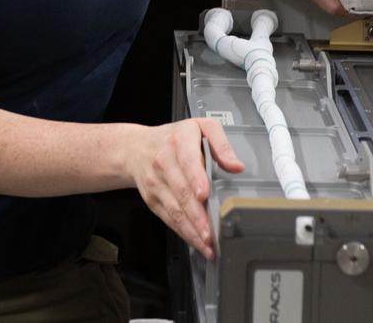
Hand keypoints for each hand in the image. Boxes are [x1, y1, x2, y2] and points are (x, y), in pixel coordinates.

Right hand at [128, 118, 244, 259]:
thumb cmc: (174, 138)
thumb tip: (236, 166)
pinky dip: (183, 233)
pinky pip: (169, 219)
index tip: (204, 194)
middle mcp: (164, 163)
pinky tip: (197, 242)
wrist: (136, 148)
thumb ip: (221, 144)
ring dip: (191, 230)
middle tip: (211, 233)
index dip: (195, 178)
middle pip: (181, 192)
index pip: (187, 161)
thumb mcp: (201, 127)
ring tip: (207, 245)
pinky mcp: (153, 200)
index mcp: (179, 142)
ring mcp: (157, 184)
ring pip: (175, 210)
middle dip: (197, 215)